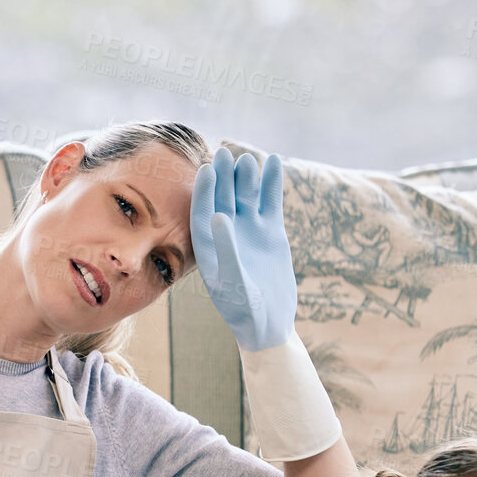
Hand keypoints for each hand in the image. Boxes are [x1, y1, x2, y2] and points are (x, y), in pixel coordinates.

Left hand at [190, 147, 298, 351]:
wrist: (268, 322)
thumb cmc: (244, 309)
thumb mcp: (233, 283)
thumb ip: (226, 250)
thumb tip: (220, 216)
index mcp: (208, 247)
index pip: (202, 212)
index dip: (204, 192)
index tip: (207, 170)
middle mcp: (226, 234)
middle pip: (223, 199)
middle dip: (223, 178)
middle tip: (224, 153)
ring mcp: (248, 230)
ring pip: (246, 197)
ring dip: (246, 178)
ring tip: (248, 160)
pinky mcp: (270, 231)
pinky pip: (269, 202)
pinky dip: (271, 183)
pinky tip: (274, 161)